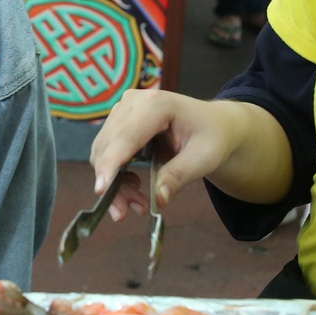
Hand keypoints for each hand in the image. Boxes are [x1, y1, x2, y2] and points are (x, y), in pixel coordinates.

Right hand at [89, 88, 238, 221]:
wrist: (215, 125)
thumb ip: (179, 176)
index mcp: (158, 104)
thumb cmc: (213, 137)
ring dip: (114, 183)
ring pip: (102, 154)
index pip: (126, 137)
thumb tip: (157, 200)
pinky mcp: (118, 122)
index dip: (111, 164)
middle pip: (108, 148)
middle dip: (113, 184)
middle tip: (129, 212)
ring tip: (138, 203)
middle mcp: (134, 102)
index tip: (100, 191)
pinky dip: (115, 176)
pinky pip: (106, 154)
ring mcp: (123, 110)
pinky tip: (135, 186)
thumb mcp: (204, 158)